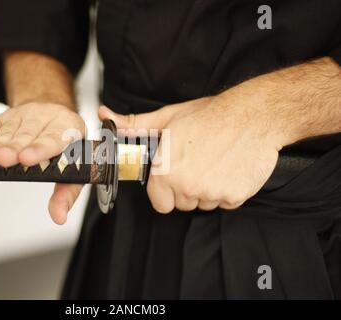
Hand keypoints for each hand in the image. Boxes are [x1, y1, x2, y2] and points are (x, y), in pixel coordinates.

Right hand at [0, 102, 85, 223]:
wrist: (57, 116)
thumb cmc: (68, 147)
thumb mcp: (76, 168)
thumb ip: (67, 193)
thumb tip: (59, 217)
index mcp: (70, 129)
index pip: (56, 139)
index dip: (41, 149)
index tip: (27, 159)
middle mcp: (49, 118)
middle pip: (30, 135)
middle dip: (14, 147)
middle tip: (3, 159)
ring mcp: (29, 115)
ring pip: (11, 130)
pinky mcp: (11, 115)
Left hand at [98, 93, 285, 212]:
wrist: (254, 115)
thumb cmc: (210, 115)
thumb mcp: (167, 117)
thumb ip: (134, 125)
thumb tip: (105, 117)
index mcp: (167, 171)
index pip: (159, 202)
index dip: (165, 189)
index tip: (173, 175)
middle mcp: (188, 186)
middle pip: (181, 204)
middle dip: (186, 189)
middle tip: (197, 163)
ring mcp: (213, 194)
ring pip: (203, 204)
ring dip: (207, 190)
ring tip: (214, 162)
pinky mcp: (235, 197)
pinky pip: (225, 202)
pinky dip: (227, 190)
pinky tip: (229, 168)